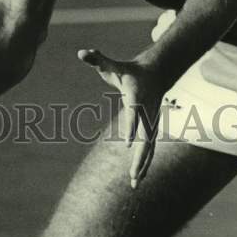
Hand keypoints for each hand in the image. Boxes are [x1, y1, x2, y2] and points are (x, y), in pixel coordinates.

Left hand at [77, 48, 165, 188]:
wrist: (155, 73)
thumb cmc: (129, 70)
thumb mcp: (112, 64)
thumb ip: (97, 59)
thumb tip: (81, 52)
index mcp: (137, 97)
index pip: (134, 114)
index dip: (131, 128)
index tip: (126, 145)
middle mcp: (147, 112)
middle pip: (146, 138)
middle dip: (140, 157)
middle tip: (132, 175)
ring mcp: (152, 122)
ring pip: (149, 147)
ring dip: (143, 165)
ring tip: (134, 184)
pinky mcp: (152, 128)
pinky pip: (149, 149)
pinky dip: (145, 163)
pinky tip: (138, 178)